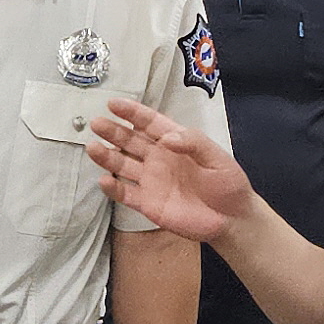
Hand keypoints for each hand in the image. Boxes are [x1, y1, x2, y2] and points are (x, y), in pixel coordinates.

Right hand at [87, 98, 257, 243]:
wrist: (232, 219)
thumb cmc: (228, 184)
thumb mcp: (217, 158)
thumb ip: (193, 143)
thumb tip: (167, 138)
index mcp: (175, 142)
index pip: (150, 123)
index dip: (132, 113)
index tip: (114, 104)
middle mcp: (159, 159)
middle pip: (131, 141)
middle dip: (114, 132)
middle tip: (97, 123)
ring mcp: (152, 181)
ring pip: (123, 165)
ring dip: (107, 157)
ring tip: (92, 148)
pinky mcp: (148, 204)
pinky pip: (126, 194)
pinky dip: (113, 188)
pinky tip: (104, 181)